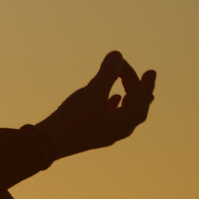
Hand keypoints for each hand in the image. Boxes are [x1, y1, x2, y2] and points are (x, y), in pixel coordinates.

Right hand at [35, 51, 155, 160]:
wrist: (48, 144)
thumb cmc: (73, 118)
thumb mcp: (92, 93)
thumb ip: (107, 73)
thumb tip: (118, 54)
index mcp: (126, 122)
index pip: (136, 94)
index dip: (130, 74)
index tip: (117, 61)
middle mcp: (122, 130)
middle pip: (140, 106)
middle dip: (144, 88)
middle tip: (151, 73)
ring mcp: (108, 133)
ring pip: (127, 113)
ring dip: (131, 98)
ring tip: (135, 89)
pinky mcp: (94, 134)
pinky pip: (113, 118)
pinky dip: (115, 106)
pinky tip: (112, 100)